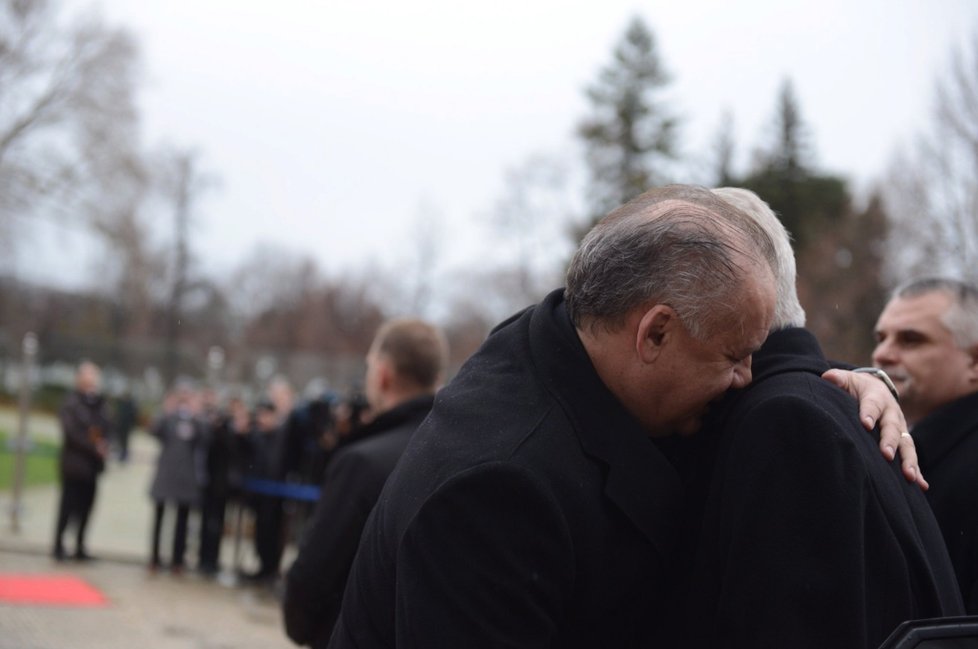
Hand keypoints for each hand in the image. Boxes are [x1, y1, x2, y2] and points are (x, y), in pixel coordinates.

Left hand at [821, 368, 927, 489]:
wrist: (876, 389)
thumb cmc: (856, 387)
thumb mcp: (847, 380)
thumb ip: (838, 379)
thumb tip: (827, 377)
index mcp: (877, 397)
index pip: (872, 405)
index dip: (868, 413)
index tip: (865, 424)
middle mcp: (892, 414)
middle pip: (892, 427)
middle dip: (889, 441)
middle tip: (886, 454)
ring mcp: (900, 428)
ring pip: (906, 445)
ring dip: (908, 460)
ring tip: (909, 476)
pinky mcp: (903, 441)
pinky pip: (911, 457)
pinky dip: (918, 471)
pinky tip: (921, 485)